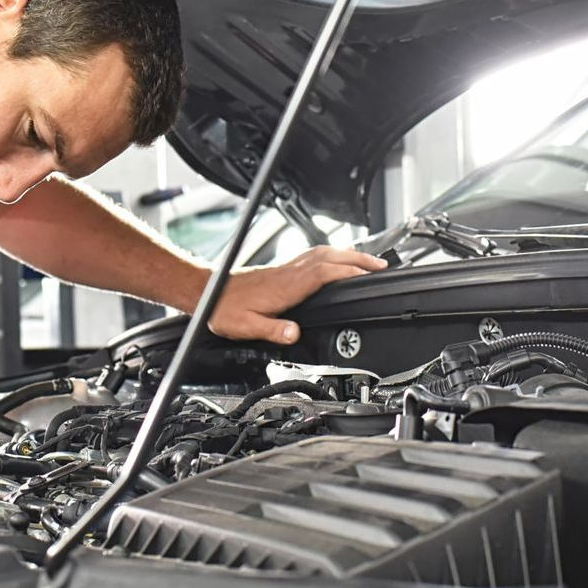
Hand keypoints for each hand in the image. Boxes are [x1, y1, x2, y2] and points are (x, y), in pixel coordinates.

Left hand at [208, 246, 387, 344]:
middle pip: (329, 257)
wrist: (206, 293)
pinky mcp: (281, 269)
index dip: (348, 272)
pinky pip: (313, 256)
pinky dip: (331, 255)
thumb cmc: (223, 309)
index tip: (370, 275)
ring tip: (368, 260)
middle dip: (358, 258)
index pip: (324, 273)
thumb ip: (272, 330)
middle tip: (382, 264)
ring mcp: (285, 268)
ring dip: (347, 254)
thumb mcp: (246, 326)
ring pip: (322, 254)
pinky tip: (336, 261)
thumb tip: (295, 334)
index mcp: (285, 286)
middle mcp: (289, 273)